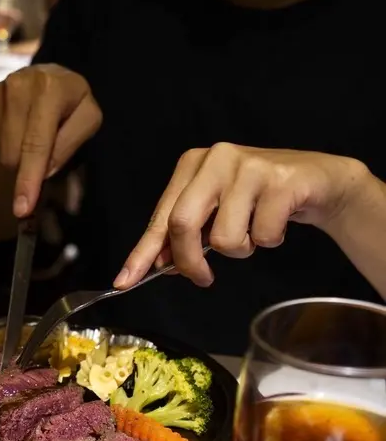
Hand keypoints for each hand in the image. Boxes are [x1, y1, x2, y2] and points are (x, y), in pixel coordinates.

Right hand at [0, 64, 101, 216]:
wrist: (48, 77)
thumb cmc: (73, 103)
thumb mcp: (88, 118)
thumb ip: (71, 143)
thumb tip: (44, 171)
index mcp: (48, 89)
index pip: (36, 144)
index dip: (29, 179)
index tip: (22, 209)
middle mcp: (16, 85)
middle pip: (14, 154)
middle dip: (28, 168)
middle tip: (45, 154)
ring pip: (1, 153)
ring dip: (17, 158)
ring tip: (32, 137)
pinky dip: (4, 147)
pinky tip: (17, 131)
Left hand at [115, 143, 364, 287]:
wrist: (315, 180)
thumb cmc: (258, 199)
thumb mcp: (216, 211)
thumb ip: (186, 234)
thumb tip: (158, 264)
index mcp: (192, 165)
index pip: (161, 217)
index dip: (143, 253)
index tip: (124, 281)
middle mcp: (216, 159)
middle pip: (183, 224)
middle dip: (190, 261)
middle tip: (203, 278)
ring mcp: (249, 167)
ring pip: (225, 238)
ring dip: (241, 250)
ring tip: (254, 232)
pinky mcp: (280, 181)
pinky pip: (263, 236)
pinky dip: (270, 241)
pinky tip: (277, 222)